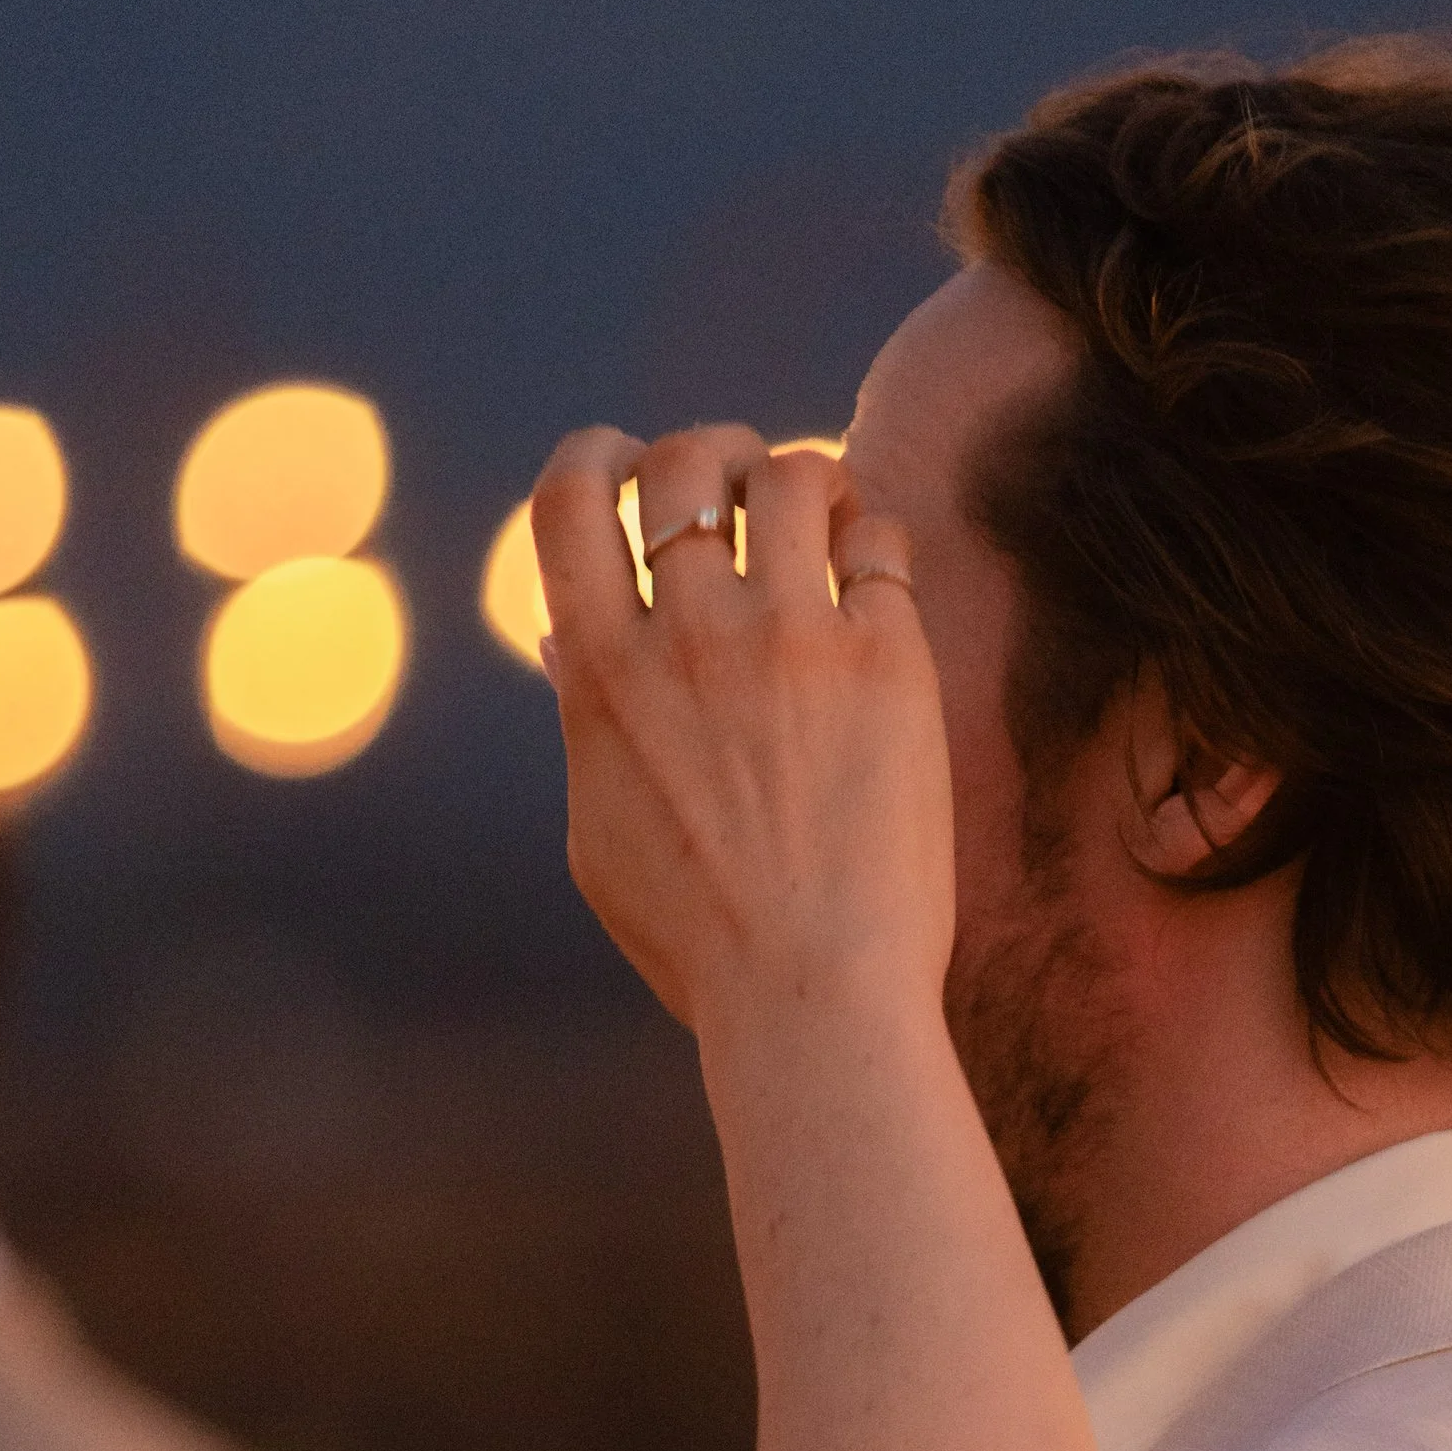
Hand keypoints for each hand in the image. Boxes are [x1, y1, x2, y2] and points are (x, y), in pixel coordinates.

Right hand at [530, 424, 951, 1043]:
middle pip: (685, 463)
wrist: (814, 996)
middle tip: (744, 488)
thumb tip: (567, 637)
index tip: (628, 465)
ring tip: (825, 523)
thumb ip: (585, 723)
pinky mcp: (884, 659)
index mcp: (602, 672)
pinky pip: (882, 540)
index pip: (568, 496)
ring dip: (806, 481)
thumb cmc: (703, 944)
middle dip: (713, 454)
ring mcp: (790, 638)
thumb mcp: (600, 836)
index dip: (599, 455)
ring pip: (793, 476)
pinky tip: (876, 578)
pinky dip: (875, 537)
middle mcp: (689, 634)